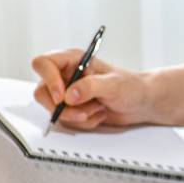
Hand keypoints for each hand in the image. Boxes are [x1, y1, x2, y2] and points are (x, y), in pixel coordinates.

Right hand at [32, 49, 153, 129]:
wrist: (141, 103)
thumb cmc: (131, 86)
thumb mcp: (113, 84)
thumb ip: (90, 87)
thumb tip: (69, 96)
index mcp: (72, 60)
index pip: (43, 64)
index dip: (48, 81)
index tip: (63, 97)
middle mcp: (66, 75)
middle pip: (42, 92)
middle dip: (62, 108)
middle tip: (82, 113)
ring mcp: (68, 94)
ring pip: (54, 110)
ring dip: (77, 116)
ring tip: (99, 109)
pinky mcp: (72, 109)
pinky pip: (67, 121)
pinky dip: (84, 122)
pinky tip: (99, 114)